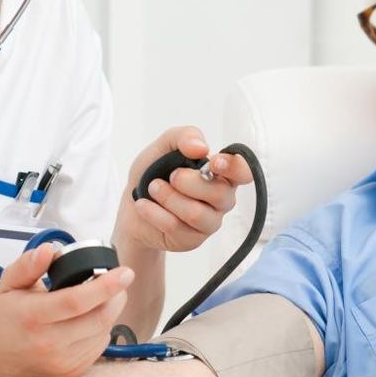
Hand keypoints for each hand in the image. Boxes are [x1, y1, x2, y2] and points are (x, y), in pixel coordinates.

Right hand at [0, 243, 133, 376]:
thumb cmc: (9, 315)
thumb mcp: (10, 283)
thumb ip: (28, 264)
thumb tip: (49, 250)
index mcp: (33, 315)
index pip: (75, 301)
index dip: (105, 286)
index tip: (125, 272)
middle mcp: (48, 342)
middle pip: (98, 318)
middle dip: (116, 296)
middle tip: (119, 280)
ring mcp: (62, 361)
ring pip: (103, 331)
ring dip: (111, 311)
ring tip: (103, 297)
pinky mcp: (72, 372)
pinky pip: (99, 346)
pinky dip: (102, 328)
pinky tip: (91, 318)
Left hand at [115, 126, 252, 251]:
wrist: (132, 202)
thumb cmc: (154, 172)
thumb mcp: (164, 146)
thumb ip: (184, 137)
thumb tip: (201, 148)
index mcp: (222, 172)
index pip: (243, 171)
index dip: (234, 167)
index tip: (214, 162)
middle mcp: (221, 198)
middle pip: (219, 193)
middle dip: (187, 182)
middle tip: (170, 176)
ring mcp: (209, 221)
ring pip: (196, 214)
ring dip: (168, 197)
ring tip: (152, 188)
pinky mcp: (192, 239)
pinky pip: (176, 227)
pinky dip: (154, 212)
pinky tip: (144, 205)